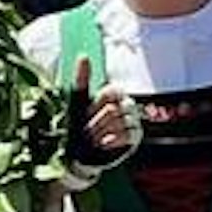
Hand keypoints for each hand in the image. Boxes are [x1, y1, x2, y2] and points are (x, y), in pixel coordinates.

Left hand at [64, 55, 143, 170]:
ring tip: (93, 139)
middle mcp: (126, 104)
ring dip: (101, 133)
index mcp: (113, 93)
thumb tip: (83, 56)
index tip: (85, 115)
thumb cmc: (77, 127)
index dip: (95, 107)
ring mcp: (133, 120)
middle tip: (87, 132)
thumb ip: (81, 79)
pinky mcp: (135, 136)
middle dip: (96, 123)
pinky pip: (128, 134)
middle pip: (114, 109)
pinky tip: (103, 144)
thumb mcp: (76, 102)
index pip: (111, 92)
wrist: (78, 155)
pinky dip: (112, 141)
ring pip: (120, 122)